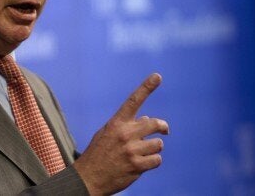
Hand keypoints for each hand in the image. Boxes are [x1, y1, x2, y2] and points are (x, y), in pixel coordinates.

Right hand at [73, 73, 168, 195]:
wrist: (89, 178)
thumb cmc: (99, 153)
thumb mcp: (107, 134)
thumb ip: (126, 125)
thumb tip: (147, 119)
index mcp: (116, 123)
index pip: (133, 101)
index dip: (146, 87)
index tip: (157, 76)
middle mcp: (125, 134)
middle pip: (154, 123)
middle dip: (163, 127)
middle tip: (165, 131)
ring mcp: (131, 150)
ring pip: (158, 144)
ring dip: (154, 148)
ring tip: (143, 153)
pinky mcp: (137, 166)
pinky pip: (157, 160)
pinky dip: (153, 162)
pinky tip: (142, 164)